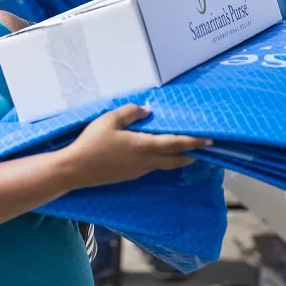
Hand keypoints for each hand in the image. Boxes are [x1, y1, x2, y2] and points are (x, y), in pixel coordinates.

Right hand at [61, 104, 211, 189]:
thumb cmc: (92, 143)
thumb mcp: (109, 120)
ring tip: (182, 149)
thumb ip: (130, 113)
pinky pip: (152, 166)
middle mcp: (146, 161)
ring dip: (176, 157)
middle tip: (202, 147)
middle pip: (175, 159)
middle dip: (191, 153)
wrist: (76, 170)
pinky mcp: (130, 175)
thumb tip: (147, 110)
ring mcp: (138, 170)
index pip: (175, 143)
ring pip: (164, 164)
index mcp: (144, 146)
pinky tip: (155, 153)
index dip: (193, 141)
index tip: (209, 139)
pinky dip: (161, 159)